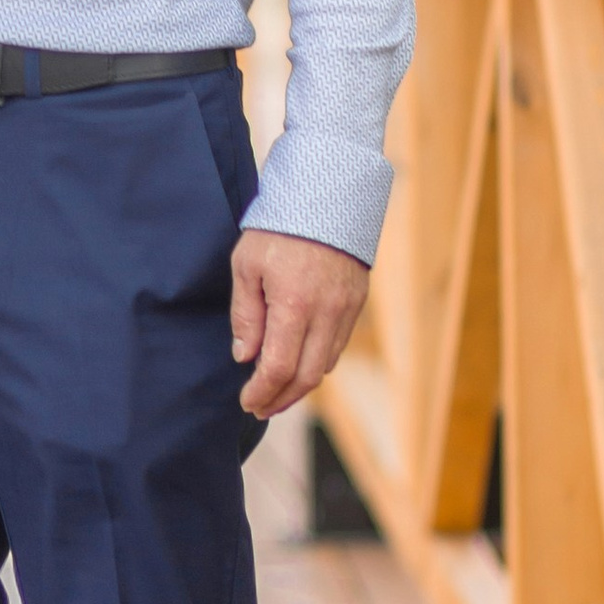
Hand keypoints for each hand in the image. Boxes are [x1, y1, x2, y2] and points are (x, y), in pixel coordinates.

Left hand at [230, 228, 369, 417]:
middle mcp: (327, 313)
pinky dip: (317, 363)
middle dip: (281, 399)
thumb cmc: (279, 227)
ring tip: (276, 392)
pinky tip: (299, 364)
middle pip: (307, 377)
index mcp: (295, 304)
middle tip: (260, 408)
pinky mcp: (358, 302)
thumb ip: (246, 314)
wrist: (327, 194)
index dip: (262, 391)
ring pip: (326, 364)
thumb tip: (245, 356)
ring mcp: (347, 309)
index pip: (279, 367)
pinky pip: (338, 345)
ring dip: (301, 386)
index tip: (247, 401)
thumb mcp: (247, 264)